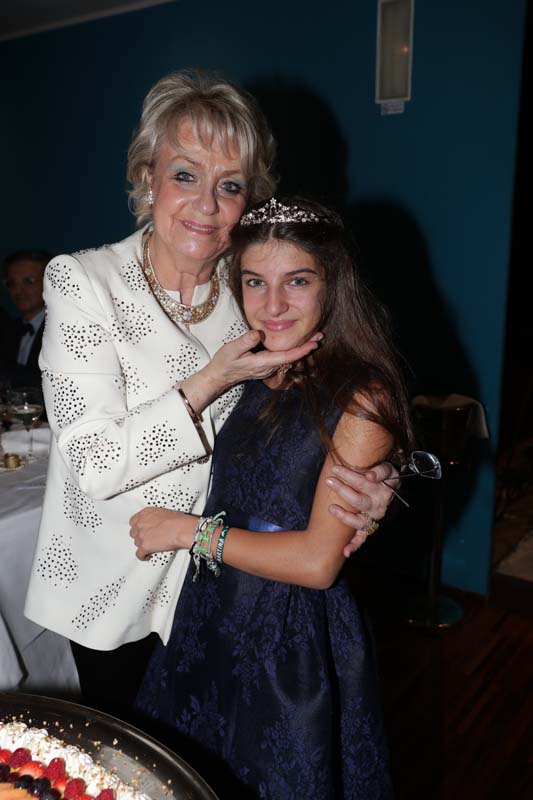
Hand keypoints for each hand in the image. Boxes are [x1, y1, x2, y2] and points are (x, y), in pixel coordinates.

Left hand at [129, 507, 194, 560]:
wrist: (182, 529)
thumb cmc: (178, 521)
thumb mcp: (163, 513)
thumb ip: (154, 518)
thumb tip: (155, 523)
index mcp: (145, 513)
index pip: (133, 521)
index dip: (138, 527)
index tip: (141, 530)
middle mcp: (140, 523)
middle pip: (134, 533)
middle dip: (140, 536)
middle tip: (148, 538)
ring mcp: (141, 535)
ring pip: (136, 543)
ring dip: (143, 545)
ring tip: (151, 546)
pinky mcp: (144, 546)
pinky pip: (139, 554)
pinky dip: (143, 556)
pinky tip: (147, 555)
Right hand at [201, 329, 321, 392]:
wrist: (219, 376)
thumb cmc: (224, 362)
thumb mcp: (231, 349)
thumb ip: (246, 341)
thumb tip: (259, 333)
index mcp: (262, 363)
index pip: (286, 357)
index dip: (301, 350)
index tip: (314, 344)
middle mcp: (268, 368)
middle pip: (292, 358)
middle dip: (306, 348)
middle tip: (320, 335)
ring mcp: (268, 369)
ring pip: (289, 359)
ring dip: (302, 349)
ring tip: (314, 337)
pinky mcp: (267, 367)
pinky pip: (283, 360)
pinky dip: (293, 352)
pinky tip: (299, 344)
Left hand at [324, 462, 398, 556]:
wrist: (389, 486)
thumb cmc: (382, 475)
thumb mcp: (387, 468)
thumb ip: (380, 470)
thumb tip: (370, 476)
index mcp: (383, 489)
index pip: (367, 482)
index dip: (352, 476)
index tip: (341, 470)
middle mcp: (379, 505)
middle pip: (359, 500)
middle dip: (342, 489)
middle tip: (328, 480)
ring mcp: (373, 517)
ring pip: (359, 520)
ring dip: (344, 516)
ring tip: (331, 508)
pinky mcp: (369, 527)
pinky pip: (362, 538)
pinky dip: (354, 545)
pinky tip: (346, 551)